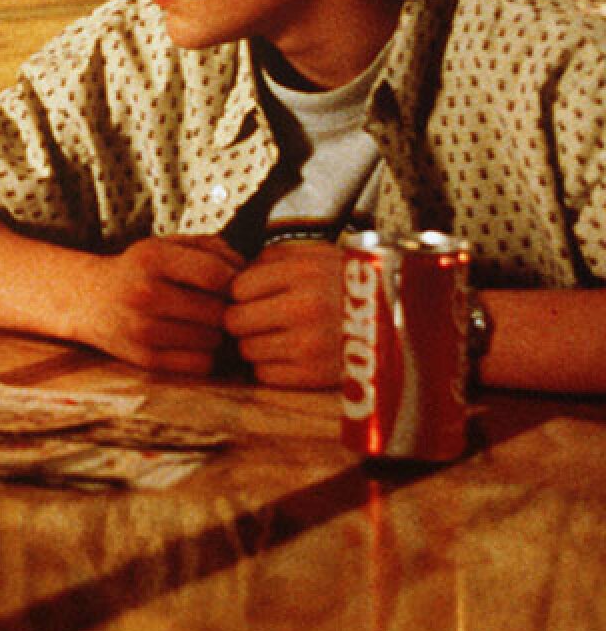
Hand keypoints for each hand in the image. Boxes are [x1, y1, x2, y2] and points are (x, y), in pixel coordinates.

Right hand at [76, 235, 242, 374]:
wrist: (88, 299)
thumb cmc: (138, 270)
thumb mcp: (166, 245)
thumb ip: (211, 248)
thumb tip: (250, 269)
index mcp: (152, 258)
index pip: (217, 275)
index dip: (235, 282)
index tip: (230, 284)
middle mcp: (144, 293)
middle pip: (218, 311)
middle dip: (224, 309)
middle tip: (216, 305)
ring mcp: (142, 329)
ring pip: (212, 340)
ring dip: (214, 333)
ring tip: (200, 322)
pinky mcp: (145, 359)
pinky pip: (200, 363)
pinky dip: (203, 355)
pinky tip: (190, 341)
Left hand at [224, 240, 342, 388]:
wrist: (403, 322)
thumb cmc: (349, 285)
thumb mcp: (317, 255)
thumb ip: (271, 259)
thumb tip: (228, 277)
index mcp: (305, 272)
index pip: (238, 287)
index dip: (242, 293)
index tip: (256, 295)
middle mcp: (305, 307)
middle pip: (235, 321)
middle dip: (243, 320)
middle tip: (260, 319)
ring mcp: (310, 344)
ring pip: (247, 350)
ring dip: (257, 344)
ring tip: (282, 335)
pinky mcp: (315, 376)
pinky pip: (265, 375)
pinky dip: (272, 367)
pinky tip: (292, 355)